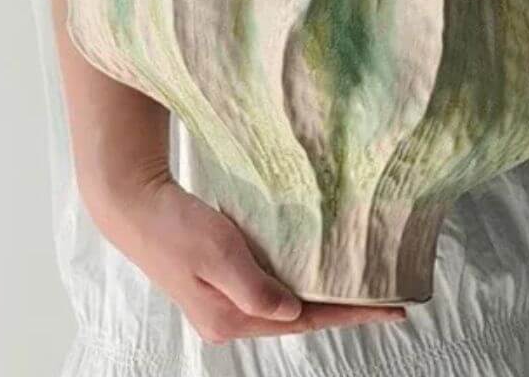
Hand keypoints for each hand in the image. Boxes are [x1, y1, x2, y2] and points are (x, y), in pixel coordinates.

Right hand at [84, 170, 405, 345]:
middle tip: (383, 296)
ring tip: (356, 283)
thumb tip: (294, 310)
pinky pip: (269, 285)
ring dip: (319, 294)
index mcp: (231, 318)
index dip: (351, 314)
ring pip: (285, 301)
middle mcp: (230, 317)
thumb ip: (257, 289)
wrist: (136, 207)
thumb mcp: (219, 256)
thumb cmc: (176, 228)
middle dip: (340, 308)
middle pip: (297, 316)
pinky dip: (295, 279)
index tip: (392, 310)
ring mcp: (224, 300)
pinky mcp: (219, 280)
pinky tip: (312, 266)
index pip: (305, 320)